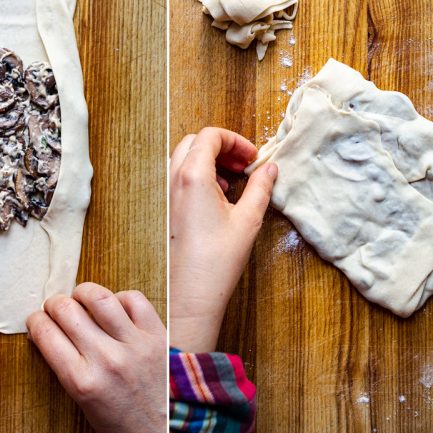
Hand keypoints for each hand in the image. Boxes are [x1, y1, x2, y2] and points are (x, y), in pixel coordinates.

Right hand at [26, 283, 166, 432]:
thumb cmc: (122, 423)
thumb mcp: (83, 402)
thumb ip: (66, 366)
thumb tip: (48, 331)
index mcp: (82, 381)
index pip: (45, 333)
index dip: (35, 321)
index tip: (37, 320)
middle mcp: (106, 359)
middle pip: (67, 309)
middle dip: (54, 304)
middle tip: (56, 308)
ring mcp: (134, 345)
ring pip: (99, 297)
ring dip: (83, 292)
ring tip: (81, 298)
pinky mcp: (157, 336)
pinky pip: (134, 299)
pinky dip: (120, 298)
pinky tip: (115, 308)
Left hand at [169, 127, 276, 352]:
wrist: (189, 296)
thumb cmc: (216, 262)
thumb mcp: (248, 220)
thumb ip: (261, 188)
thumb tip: (270, 170)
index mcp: (192, 176)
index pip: (210, 136)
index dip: (236, 140)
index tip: (253, 157)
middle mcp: (171, 180)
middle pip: (195, 142)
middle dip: (222, 148)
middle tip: (245, 165)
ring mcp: (164, 195)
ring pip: (184, 159)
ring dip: (209, 162)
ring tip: (232, 182)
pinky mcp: (163, 210)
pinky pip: (177, 179)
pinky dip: (197, 177)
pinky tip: (217, 198)